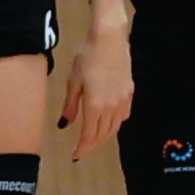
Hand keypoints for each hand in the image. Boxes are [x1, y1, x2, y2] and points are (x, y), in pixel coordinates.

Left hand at [61, 21, 133, 158]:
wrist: (109, 38)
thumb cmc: (87, 56)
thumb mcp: (73, 81)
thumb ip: (70, 106)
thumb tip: (64, 125)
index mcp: (94, 105)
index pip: (89, 136)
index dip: (82, 148)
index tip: (74, 155)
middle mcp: (111, 107)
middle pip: (102, 134)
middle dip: (91, 144)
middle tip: (81, 147)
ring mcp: (123, 100)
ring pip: (114, 127)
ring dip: (103, 136)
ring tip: (93, 137)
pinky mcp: (130, 92)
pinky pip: (123, 116)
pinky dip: (115, 124)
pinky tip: (108, 120)